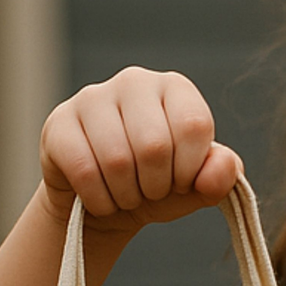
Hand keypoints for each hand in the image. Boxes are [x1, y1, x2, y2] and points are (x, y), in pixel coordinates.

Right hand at [38, 67, 241, 235]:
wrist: (106, 204)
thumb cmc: (156, 187)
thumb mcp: (195, 187)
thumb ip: (220, 177)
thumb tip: (226, 166)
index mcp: (175, 89)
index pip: (193, 125)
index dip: (189, 169)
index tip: (180, 182)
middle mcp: (134, 81)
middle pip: (154, 145)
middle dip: (156, 186)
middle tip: (149, 192)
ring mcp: (92, 97)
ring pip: (117, 160)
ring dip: (127, 196)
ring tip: (126, 195)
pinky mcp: (58, 123)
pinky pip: (84, 171)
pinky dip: (100, 200)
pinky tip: (101, 199)